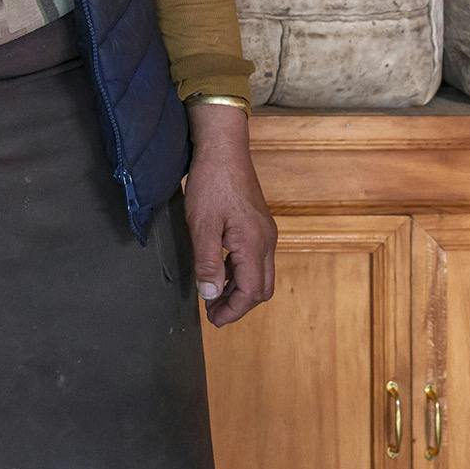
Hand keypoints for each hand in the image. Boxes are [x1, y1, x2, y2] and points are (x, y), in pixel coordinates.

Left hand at [184, 101, 274, 328]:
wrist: (224, 148)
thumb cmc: (211, 183)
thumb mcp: (202, 225)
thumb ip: (208, 262)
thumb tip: (210, 295)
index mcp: (254, 244)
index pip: (250, 292)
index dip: (232, 311)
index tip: (212, 320)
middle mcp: (267, 241)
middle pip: (262, 288)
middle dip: (239, 305)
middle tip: (212, 312)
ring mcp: (266, 232)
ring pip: (261, 275)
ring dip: (240, 290)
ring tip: (213, 295)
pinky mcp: (259, 225)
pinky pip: (257, 259)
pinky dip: (240, 273)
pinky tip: (220, 271)